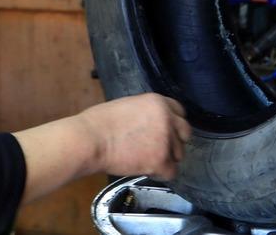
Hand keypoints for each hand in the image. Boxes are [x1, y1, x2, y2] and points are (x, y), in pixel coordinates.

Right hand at [75, 93, 190, 180]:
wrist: (90, 139)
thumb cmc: (100, 122)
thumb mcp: (129, 105)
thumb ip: (147, 113)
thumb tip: (152, 124)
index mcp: (158, 102)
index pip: (180, 112)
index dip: (173, 123)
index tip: (166, 132)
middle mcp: (167, 118)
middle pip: (185, 133)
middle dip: (174, 141)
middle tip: (158, 148)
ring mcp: (166, 140)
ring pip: (179, 154)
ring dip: (166, 158)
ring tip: (145, 159)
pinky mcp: (160, 161)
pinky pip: (171, 172)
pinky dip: (160, 173)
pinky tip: (145, 168)